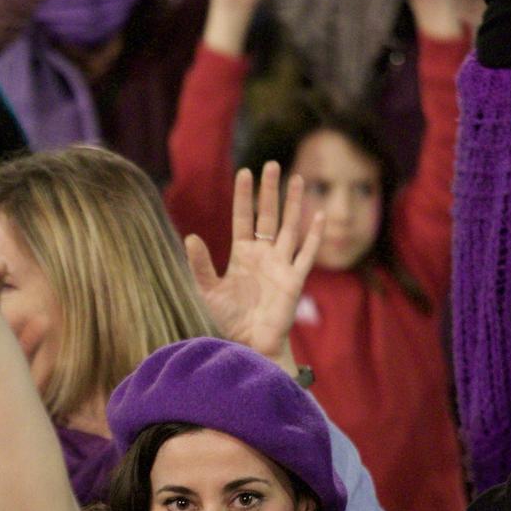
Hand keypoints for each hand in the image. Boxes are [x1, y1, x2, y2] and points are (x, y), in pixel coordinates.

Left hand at [186, 162, 322, 372]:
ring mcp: (281, 266)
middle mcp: (263, 256)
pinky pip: (306, 254)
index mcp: (242, 255)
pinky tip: (319, 214)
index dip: (245, 196)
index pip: (244, 218)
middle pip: (268, 216)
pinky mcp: (294, 280)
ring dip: (293, 204)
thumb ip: (200, 265)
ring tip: (297, 178)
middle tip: (272, 164)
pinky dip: (314, 235)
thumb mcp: (207, 291)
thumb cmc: (227, 321)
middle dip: (270, 191)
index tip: (245, 172)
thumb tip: (190, 237)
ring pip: (289, 227)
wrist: (248, 346)